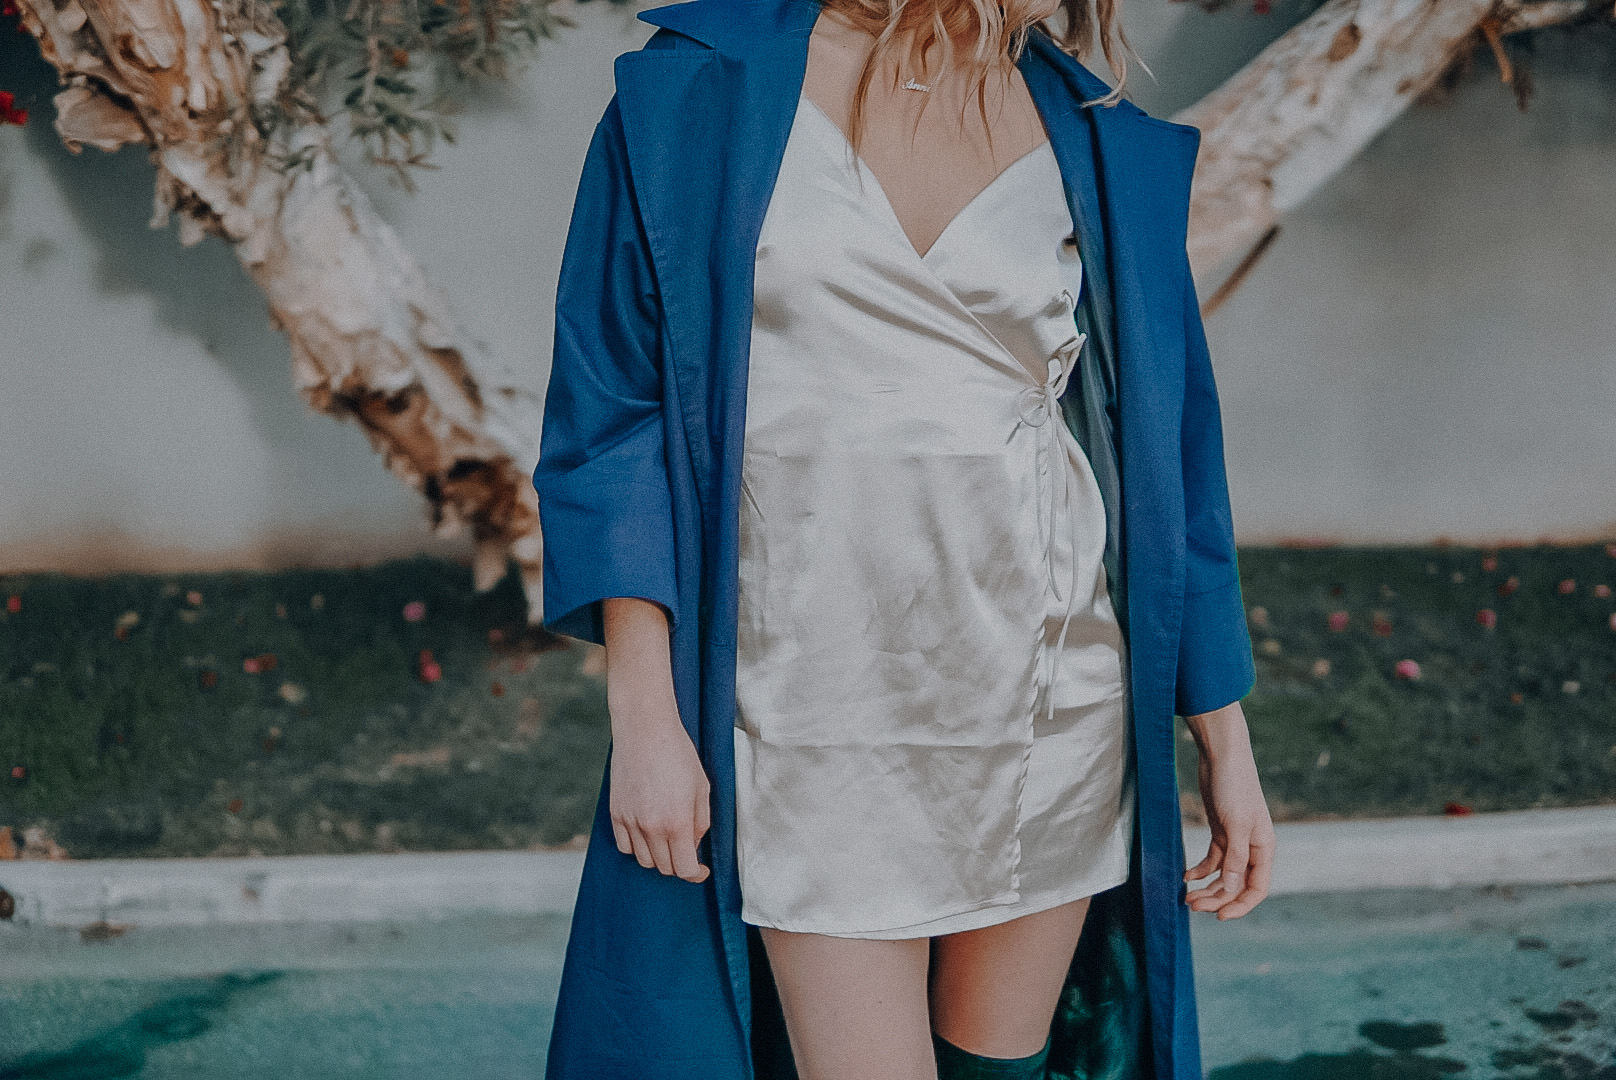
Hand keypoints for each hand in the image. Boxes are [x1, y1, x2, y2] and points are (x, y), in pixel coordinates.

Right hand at [602, 597, 711, 883]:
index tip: (701, 869)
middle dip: (679, 862)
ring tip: (667, 836)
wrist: (644, 729)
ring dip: (658, 855)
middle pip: (664, 867)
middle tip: (686, 846)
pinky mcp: (615, 813)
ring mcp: (630, 821)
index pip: (684, 869)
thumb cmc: (679, 754)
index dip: (695, 874)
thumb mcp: (702, 787)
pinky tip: (647, 832)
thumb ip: (701, 822)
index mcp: (677, 822)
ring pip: (644, 860)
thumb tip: (694, 846)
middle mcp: (651, 827)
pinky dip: (637, 846)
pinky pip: (625, 846)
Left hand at [1182, 700, 1273, 919]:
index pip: (1257, 888)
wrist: (1221, 755)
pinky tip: (1186, 876)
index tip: (1219, 916)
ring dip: (1208, 888)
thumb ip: (1236, 857)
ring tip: (1187, 896)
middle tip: (1192, 905)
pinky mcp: (1220, 831)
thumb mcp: (1235, 823)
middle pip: (1238, 885)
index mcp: (1264, 848)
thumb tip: (1233, 889)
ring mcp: (1236, 840)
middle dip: (1217, 898)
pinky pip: (1213, 860)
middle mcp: (1252, 847)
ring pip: (1224, 875)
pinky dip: (1201, 870)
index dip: (1240, 905)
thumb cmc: (1234, 785)